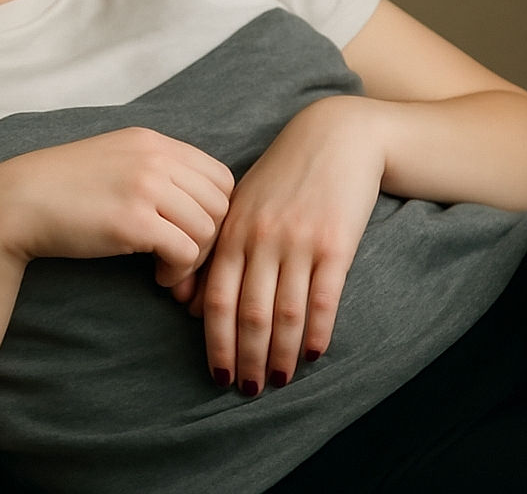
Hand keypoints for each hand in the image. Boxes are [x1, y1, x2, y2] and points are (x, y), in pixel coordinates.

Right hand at [0, 127, 234, 287]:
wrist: (16, 202)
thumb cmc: (63, 188)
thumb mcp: (115, 160)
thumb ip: (155, 170)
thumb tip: (197, 203)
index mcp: (152, 141)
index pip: (219, 176)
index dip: (215, 211)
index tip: (192, 233)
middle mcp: (155, 157)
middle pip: (221, 203)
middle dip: (210, 238)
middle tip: (184, 259)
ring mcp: (145, 186)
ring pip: (208, 229)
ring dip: (194, 258)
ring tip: (168, 269)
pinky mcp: (133, 221)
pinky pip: (185, 251)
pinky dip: (178, 272)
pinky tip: (158, 276)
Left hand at [175, 96, 384, 393]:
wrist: (334, 137)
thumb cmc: (282, 175)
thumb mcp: (243, 204)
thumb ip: (220, 249)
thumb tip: (192, 304)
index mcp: (233, 229)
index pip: (217, 298)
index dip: (215, 341)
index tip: (216, 373)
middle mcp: (261, 238)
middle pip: (249, 313)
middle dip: (245, 357)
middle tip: (245, 389)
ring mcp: (298, 241)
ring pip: (285, 313)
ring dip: (280, 355)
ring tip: (277, 381)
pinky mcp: (335, 243)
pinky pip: (323, 299)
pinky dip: (317, 332)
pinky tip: (314, 354)